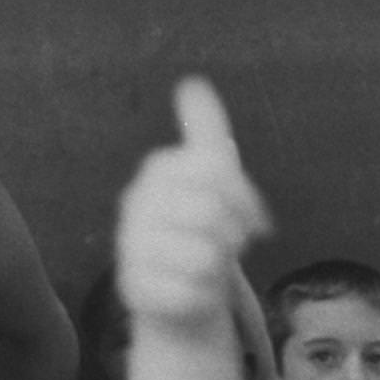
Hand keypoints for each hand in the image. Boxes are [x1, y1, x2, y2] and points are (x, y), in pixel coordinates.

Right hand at [116, 79, 272, 335]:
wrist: (174, 288)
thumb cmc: (199, 228)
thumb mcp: (208, 178)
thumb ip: (205, 133)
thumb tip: (193, 82)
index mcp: (157, 171)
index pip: (216, 170)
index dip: (245, 198)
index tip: (251, 216)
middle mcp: (134, 203)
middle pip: (211, 214)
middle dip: (233, 235)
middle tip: (228, 245)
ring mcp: (129, 245)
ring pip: (204, 257)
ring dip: (218, 269)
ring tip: (206, 267)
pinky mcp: (132, 287)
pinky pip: (191, 293)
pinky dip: (202, 297)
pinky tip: (191, 291)